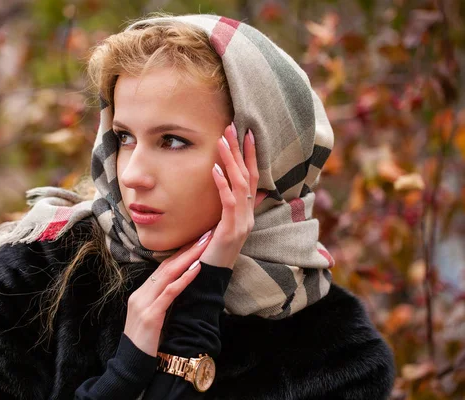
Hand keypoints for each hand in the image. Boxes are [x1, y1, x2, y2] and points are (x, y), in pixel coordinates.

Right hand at [123, 233, 212, 355]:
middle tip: (204, 233)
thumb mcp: (152, 319)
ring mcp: (144, 304)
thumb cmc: (145, 345)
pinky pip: (170, 293)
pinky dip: (184, 279)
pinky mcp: (151, 316)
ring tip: (204, 244)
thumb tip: (179, 291)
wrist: (129, 366)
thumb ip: (161, 303)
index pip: (162, 267)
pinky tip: (196, 268)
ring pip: (168, 274)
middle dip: (187, 248)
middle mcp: (141, 294)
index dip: (180, 252)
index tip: (196, 239)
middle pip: (166, 265)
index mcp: (141, 294)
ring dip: (188, 257)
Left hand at [200, 123, 261, 268]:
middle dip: (240, 150)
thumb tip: (247, 195)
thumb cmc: (214, 252)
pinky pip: (229, 202)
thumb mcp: (226, 227)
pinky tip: (214, 169)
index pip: (253, 177)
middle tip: (233, 126)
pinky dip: (222, 184)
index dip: (252, 155)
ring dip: (231, 161)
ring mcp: (242, 222)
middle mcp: (249, 215)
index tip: (247, 133)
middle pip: (249, 175)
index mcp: (248, 212)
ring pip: (241, 184)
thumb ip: (234, 209)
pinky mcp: (231, 230)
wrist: (211, 278)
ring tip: (222, 141)